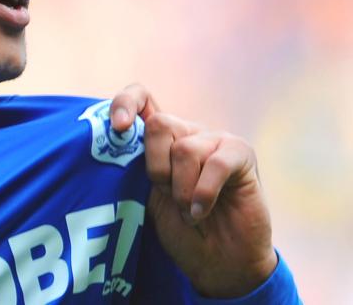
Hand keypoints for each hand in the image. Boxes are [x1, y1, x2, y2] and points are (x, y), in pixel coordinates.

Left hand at [110, 84, 277, 297]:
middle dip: (156, 167)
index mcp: (160, 138)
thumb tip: (118, 135)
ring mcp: (215, 140)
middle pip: (159, 124)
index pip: (141, 98)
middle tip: (167, 194)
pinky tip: (201, 211)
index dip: (125, 103)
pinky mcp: (240, 154)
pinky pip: (215, 164)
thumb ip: (135, 165)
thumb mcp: (147, 196)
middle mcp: (187, 132)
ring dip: (182, 189)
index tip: (119, 127)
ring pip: (185, 149)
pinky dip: (203, 193)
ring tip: (188, 210)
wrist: (217, 261)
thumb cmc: (180, 229)